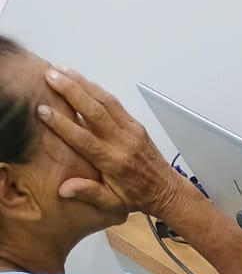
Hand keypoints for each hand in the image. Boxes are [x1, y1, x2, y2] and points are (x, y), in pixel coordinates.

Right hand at [35, 68, 187, 218]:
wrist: (166, 190)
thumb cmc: (137, 196)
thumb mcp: (113, 202)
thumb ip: (89, 193)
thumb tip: (64, 190)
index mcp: (114, 162)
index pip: (84, 139)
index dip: (62, 124)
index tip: (43, 110)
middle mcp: (123, 142)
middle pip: (95, 111)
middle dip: (72, 91)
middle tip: (50, 76)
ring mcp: (131, 130)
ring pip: (106, 101)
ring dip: (83, 83)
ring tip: (60, 70)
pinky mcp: (136, 124)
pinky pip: (115, 103)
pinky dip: (97, 89)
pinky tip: (81, 80)